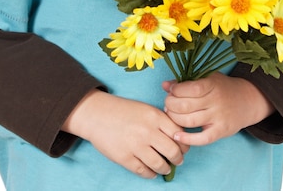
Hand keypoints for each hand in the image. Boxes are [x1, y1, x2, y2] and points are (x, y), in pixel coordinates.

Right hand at [62, 89, 188, 178]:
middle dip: (178, 158)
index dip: (184, 143)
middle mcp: (148, 131)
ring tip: (166, 167)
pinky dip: (150, 174)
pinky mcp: (125, 158)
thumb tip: (177, 136)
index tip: (183, 147)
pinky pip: (143, 171)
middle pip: (173, 151)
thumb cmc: (123, 110)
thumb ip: (161, 120)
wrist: (98, 114)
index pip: (179, 134)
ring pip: (160, 164)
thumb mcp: (146, 108)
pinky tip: (152, 172)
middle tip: (178, 160)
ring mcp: (136, 145)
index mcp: (155, 116)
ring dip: (166, 168)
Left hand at [162, 72, 274, 145]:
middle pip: (186, 106)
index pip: (190, 88)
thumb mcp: (207, 78)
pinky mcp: (221, 131)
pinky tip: (176, 135)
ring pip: (190, 121)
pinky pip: (202, 139)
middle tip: (168, 104)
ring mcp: (219, 118)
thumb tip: (165, 85)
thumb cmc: (222, 88)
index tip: (171, 91)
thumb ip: (186, 81)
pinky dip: (187, 138)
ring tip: (171, 114)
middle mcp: (216, 101)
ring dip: (174, 118)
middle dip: (171, 105)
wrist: (247, 101)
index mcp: (212, 84)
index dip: (176, 90)